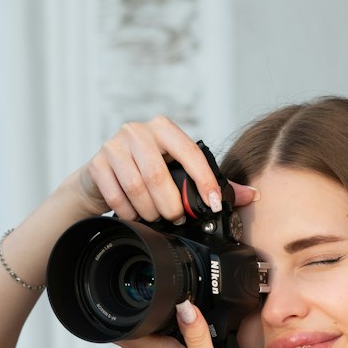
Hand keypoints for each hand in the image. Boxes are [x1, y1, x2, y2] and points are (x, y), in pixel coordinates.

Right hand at [71, 116, 258, 220]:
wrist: (101, 177)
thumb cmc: (146, 172)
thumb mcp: (178, 172)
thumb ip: (212, 182)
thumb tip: (251, 195)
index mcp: (163, 129)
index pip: (190, 152)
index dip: (204, 181)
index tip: (213, 205)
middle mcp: (138, 131)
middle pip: (158, 176)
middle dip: (171, 205)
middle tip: (176, 218)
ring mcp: (114, 145)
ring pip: (137, 187)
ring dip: (149, 211)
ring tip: (155, 217)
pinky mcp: (96, 164)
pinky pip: (117, 196)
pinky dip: (129, 213)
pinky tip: (134, 215)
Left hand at [119, 300, 242, 347]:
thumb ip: (196, 333)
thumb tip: (185, 304)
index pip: (126, 327)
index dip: (125, 306)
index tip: (133, 290)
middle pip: (128, 333)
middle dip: (132, 313)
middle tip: (146, 295)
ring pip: (136, 344)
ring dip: (141, 327)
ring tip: (155, 311)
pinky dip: (151, 342)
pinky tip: (166, 338)